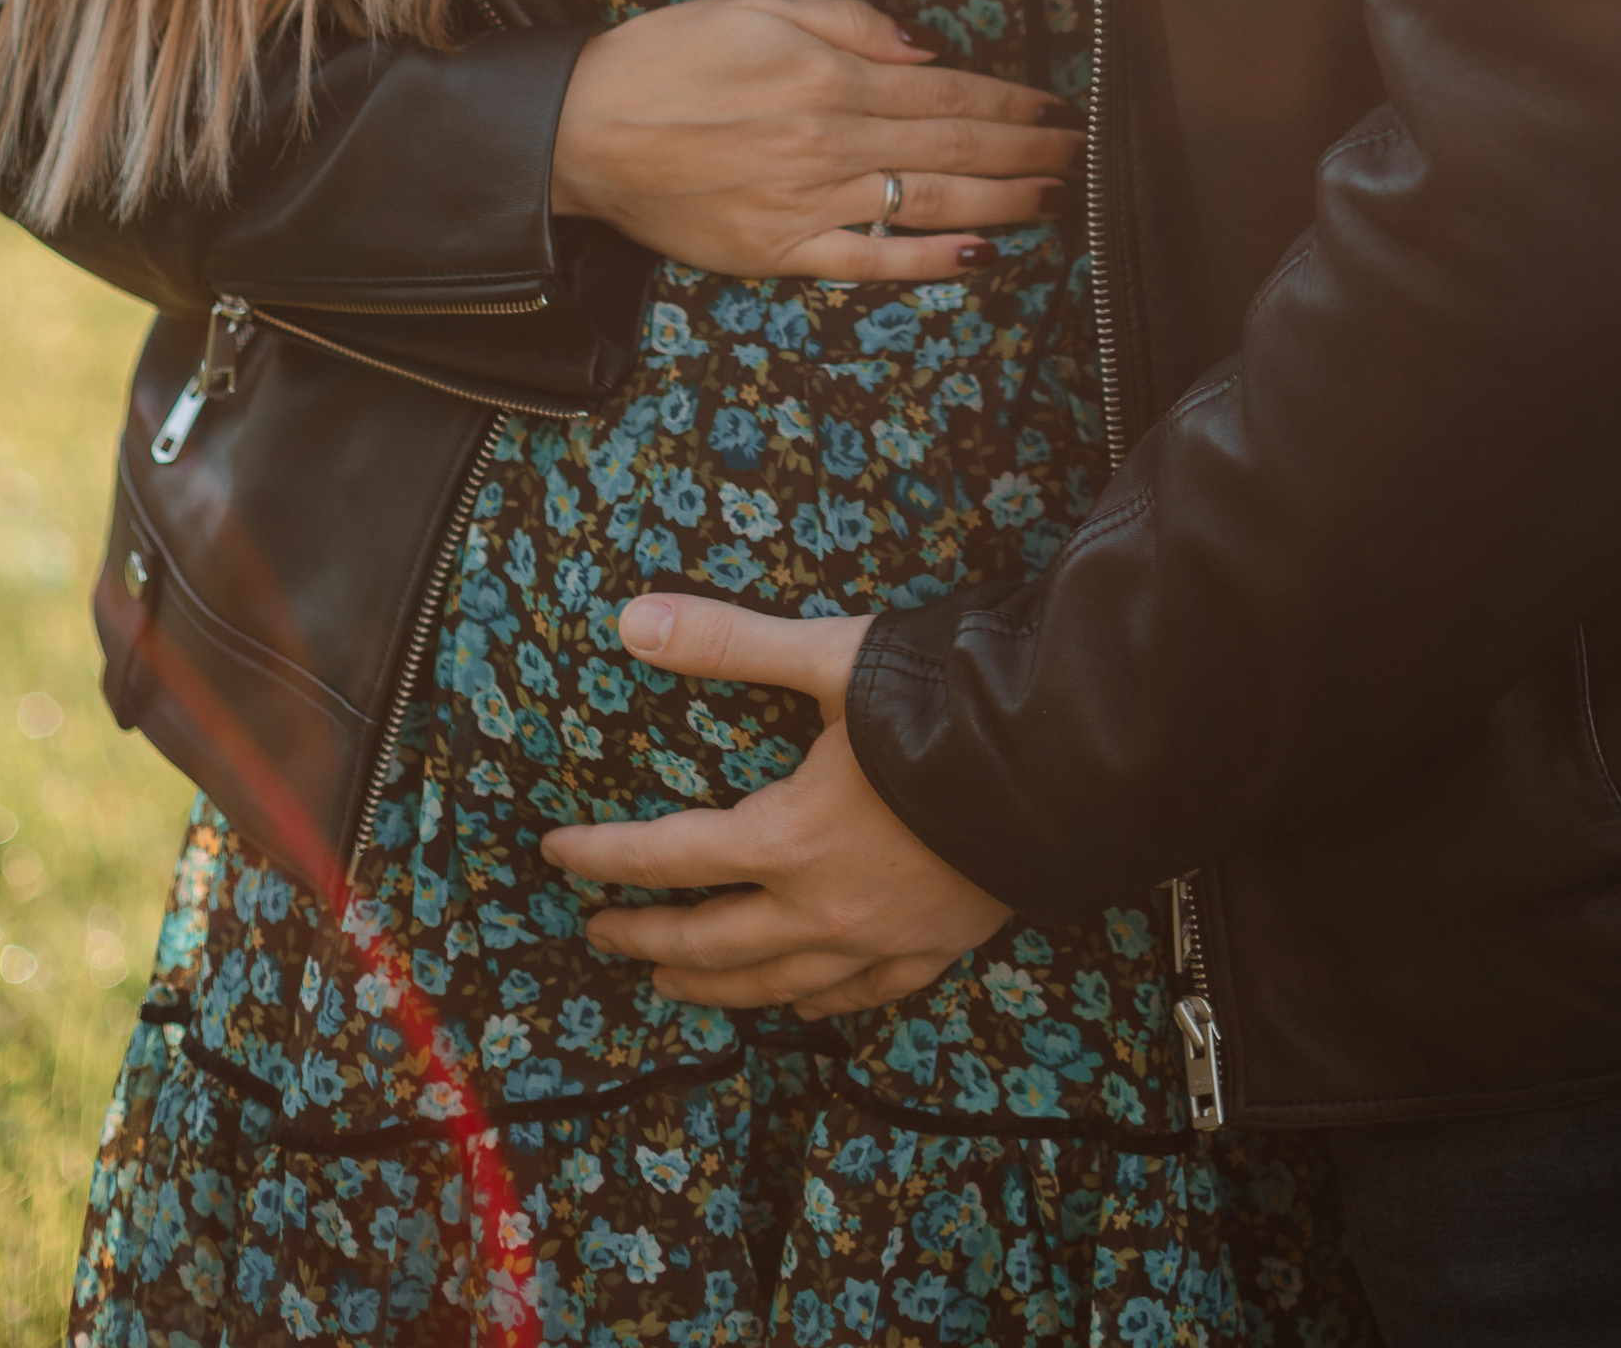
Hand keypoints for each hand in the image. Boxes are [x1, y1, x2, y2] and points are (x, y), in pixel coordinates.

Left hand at [539, 593, 1010, 1016]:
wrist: (1064, 762)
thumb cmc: (945, 705)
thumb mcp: (831, 658)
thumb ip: (728, 641)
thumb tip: (631, 618)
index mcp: (786, 838)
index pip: (669, 857)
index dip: (604, 856)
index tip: (556, 852)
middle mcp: (822, 907)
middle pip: (711, 940)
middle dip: (647, 939)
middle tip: (601, 935)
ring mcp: (879, 939)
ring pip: (776, 984)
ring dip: (715, 986)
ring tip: (675, 985)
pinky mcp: (934, 949)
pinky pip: (858, 997)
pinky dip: (815, 1002)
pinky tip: (801, 1000)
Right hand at [550, 0, 1079, 280]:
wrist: (583, 127)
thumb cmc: (667, 56)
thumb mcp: (759, 6)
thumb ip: (849, 23)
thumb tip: (925, 46)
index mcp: (828, 75)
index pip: (945, 90)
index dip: (1009, 101)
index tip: (1054, 106)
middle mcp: (829, 141)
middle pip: (951, 146)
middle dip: (1024, 151)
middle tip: (1079, 156)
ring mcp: (806, 202)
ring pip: (926, 202)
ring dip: (1001, 201)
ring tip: (1054, 200)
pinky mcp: (777, 250)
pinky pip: (867, 261)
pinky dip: (926, 262)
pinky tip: (978, 257)